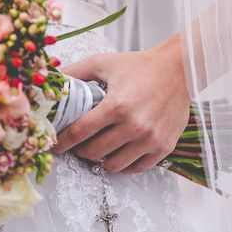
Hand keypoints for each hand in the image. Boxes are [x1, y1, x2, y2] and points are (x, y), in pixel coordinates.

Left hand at [53, 34, 190, 173]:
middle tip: (78, 143)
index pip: (79, 132)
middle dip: (80, 150)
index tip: (54, 146)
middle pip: (93, 152)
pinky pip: (136, 168)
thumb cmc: (139, 66)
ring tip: (98, 147)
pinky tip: (118, 152)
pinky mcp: (164, 147)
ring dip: (101, 159)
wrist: (179, 69)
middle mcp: (134, 125)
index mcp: (116, 105)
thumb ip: (76, 73)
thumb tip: (52, 84)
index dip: (62, 142)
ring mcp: (150, 139)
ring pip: (113, 165)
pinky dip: (123, 164)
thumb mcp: (103, 63)